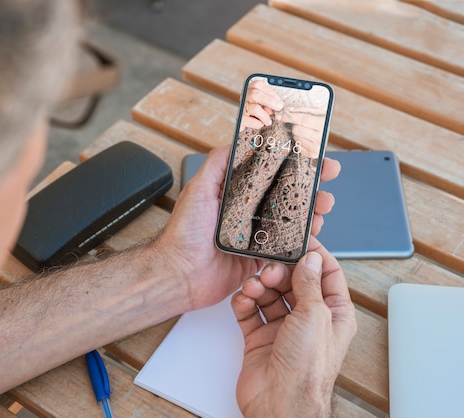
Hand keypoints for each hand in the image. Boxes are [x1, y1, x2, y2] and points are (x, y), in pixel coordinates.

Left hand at [154, 147, 340, 310]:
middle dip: (310, 187)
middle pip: (286, 195)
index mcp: (234, 193)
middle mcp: (246, 212)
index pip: (269, 172)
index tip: (312, 154)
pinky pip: (286, 249)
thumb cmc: (184, 233)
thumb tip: (238, 139)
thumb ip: (218, 164)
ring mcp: (254, 235)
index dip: (291, 163)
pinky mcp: (259, 258)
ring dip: (311, 212)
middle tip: (327, 179)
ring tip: (322, 208)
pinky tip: (312, 235)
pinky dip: (302, 242)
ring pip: (291, 220)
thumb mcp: (198, 189)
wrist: (179, 274)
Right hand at [230, 239, 356, 416]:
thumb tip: (310, 259)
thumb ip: (310, 283)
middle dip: (279, 272)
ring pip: (269, 294)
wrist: (279, 402)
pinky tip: (243, 299)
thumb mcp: (315, 315)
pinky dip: (244, 302)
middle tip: (269, 269)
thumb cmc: (307, 369)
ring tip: (254, 286)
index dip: (314, 256)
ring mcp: (283, 328)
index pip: (327, 275)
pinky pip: (250, 311)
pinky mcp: (260, 337)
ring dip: (259, 286)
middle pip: (293, 282)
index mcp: (333, 314)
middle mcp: (309, 320)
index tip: (299, 240)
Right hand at [240, 79, 283, 131]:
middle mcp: (244, 97)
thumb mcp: (268, 105)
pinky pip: (249, 120)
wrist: (249, 128)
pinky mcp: (240, 119)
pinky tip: (260, 124)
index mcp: (250, 89)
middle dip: (270, 101)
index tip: (278, 100)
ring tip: (268, 121)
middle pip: (255, 94)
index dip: (270, 92)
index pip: (258, 85)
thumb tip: (279, 105)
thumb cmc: (261, 114)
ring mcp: (241, 108)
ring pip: (254, 108)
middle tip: (279, 107)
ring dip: (265, 116)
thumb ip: (273, 103)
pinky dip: (258, 124)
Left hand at [280, 106, 326, 158]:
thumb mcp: (317, 112)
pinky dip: (299, 141)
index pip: (302, 119)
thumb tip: (288, 110)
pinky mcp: (313, 154)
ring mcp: (317, 147)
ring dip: (297, 133)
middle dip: (295, 125)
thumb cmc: (323, 122)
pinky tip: (306, 138)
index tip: (280, 116)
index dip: (289, 117)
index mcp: (323, 124)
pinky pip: (298, 146)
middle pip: (296, 130)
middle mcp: (321, 137)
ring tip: (305, 131)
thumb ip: (303, 109)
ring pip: (295, 138)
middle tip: (300, 124)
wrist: (331, 135)